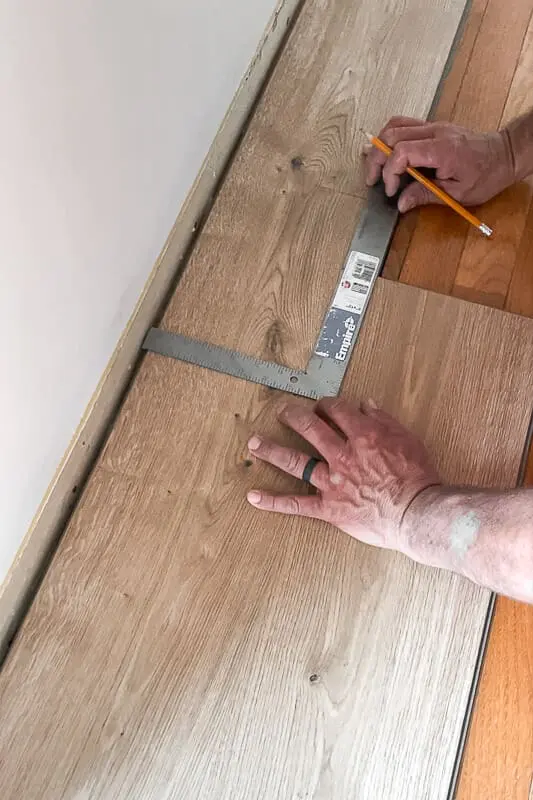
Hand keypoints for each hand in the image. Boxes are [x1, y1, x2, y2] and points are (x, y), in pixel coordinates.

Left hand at [246, 398, 439, 551]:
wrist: (416, 512)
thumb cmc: (417, 477)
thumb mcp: (407, 438)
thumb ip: (384, 419)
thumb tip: (365, 404)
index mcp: (362, 435)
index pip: (336, 410)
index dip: (326, 404)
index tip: (321, 405)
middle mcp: (342, 455)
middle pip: (309, 428)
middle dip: (292, 416)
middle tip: (281, 412)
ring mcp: (332, 481)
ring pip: (295, 461)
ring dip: (271, 450)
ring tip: (254, 443)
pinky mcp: (329, 508)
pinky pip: (297, 504)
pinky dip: (274, 501)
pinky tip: (253, 496)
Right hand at [364, 116, 514, 211]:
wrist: (505, 155)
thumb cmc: (486, 175)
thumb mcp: (457, 194)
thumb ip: (425, 195)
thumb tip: (401, 203)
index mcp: (441, 149)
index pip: (401, 152)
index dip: (390, 172)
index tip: (392, 191)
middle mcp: (435, 132)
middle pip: (391, 135)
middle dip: (376, 159)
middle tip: (372, 180)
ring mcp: (433, 126)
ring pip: (394, 125)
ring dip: (379, 146)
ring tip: (375, 167)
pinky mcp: (432, 127)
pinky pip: (404, 125)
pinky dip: (389, 138)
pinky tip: (385, 153)